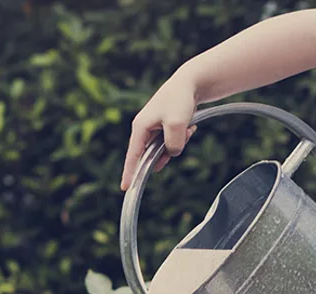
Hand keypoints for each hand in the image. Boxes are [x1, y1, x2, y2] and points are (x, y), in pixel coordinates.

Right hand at [120, 71, 200, 190]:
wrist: (190, 82)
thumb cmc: (179, 99)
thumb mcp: (176, 125)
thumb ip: (172, 145)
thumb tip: (172, 153)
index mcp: (140, 127)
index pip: (133, 155)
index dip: (129, 172)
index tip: (125, 188)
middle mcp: (144, 129)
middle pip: (152, 153)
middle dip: (168, 152)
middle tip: (183, 133)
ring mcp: (154, 128)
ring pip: (164, 149)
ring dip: (178, 143)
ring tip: (188, 127)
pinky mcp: (164, 127)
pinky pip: (171, 142)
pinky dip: (182, 138)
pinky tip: (190, 126)